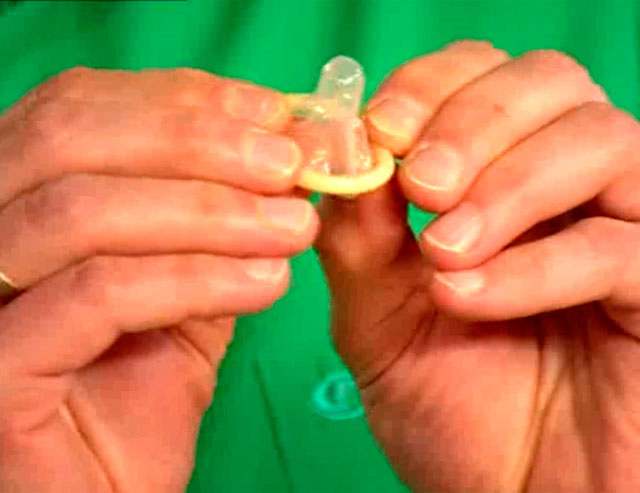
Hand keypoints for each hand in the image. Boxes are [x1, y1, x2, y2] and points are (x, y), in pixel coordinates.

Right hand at [0, 68, 317, 491]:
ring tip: (296, 227)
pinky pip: (97, 295)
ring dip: (211, 209)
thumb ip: (218, 219)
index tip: (274, 113)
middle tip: (290, 165)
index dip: (184, 99)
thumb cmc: (140, 387)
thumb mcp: (184, 284)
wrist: (106, 488)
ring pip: (83, 210)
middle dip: (197, 142)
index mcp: (22, 198)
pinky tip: (266, 282)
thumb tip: (283, 148)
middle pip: (70, 137)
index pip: (81, 106)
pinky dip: (193, 277)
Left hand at [318, 41, 639, 491]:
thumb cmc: (443, 402)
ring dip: (507, 188)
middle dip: (473, 123)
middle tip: (418, 186)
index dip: (431, 86)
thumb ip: (357, 231)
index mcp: (494, 174)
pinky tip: (467, 297)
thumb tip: (342, 146)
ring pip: (600, 141)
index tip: (379, 131)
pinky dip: (537, 264)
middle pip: (550, 83)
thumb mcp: (375, 312)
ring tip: (442, 254)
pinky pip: (622, 246)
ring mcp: (625, 227)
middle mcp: (565, 184)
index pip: (480, 75)